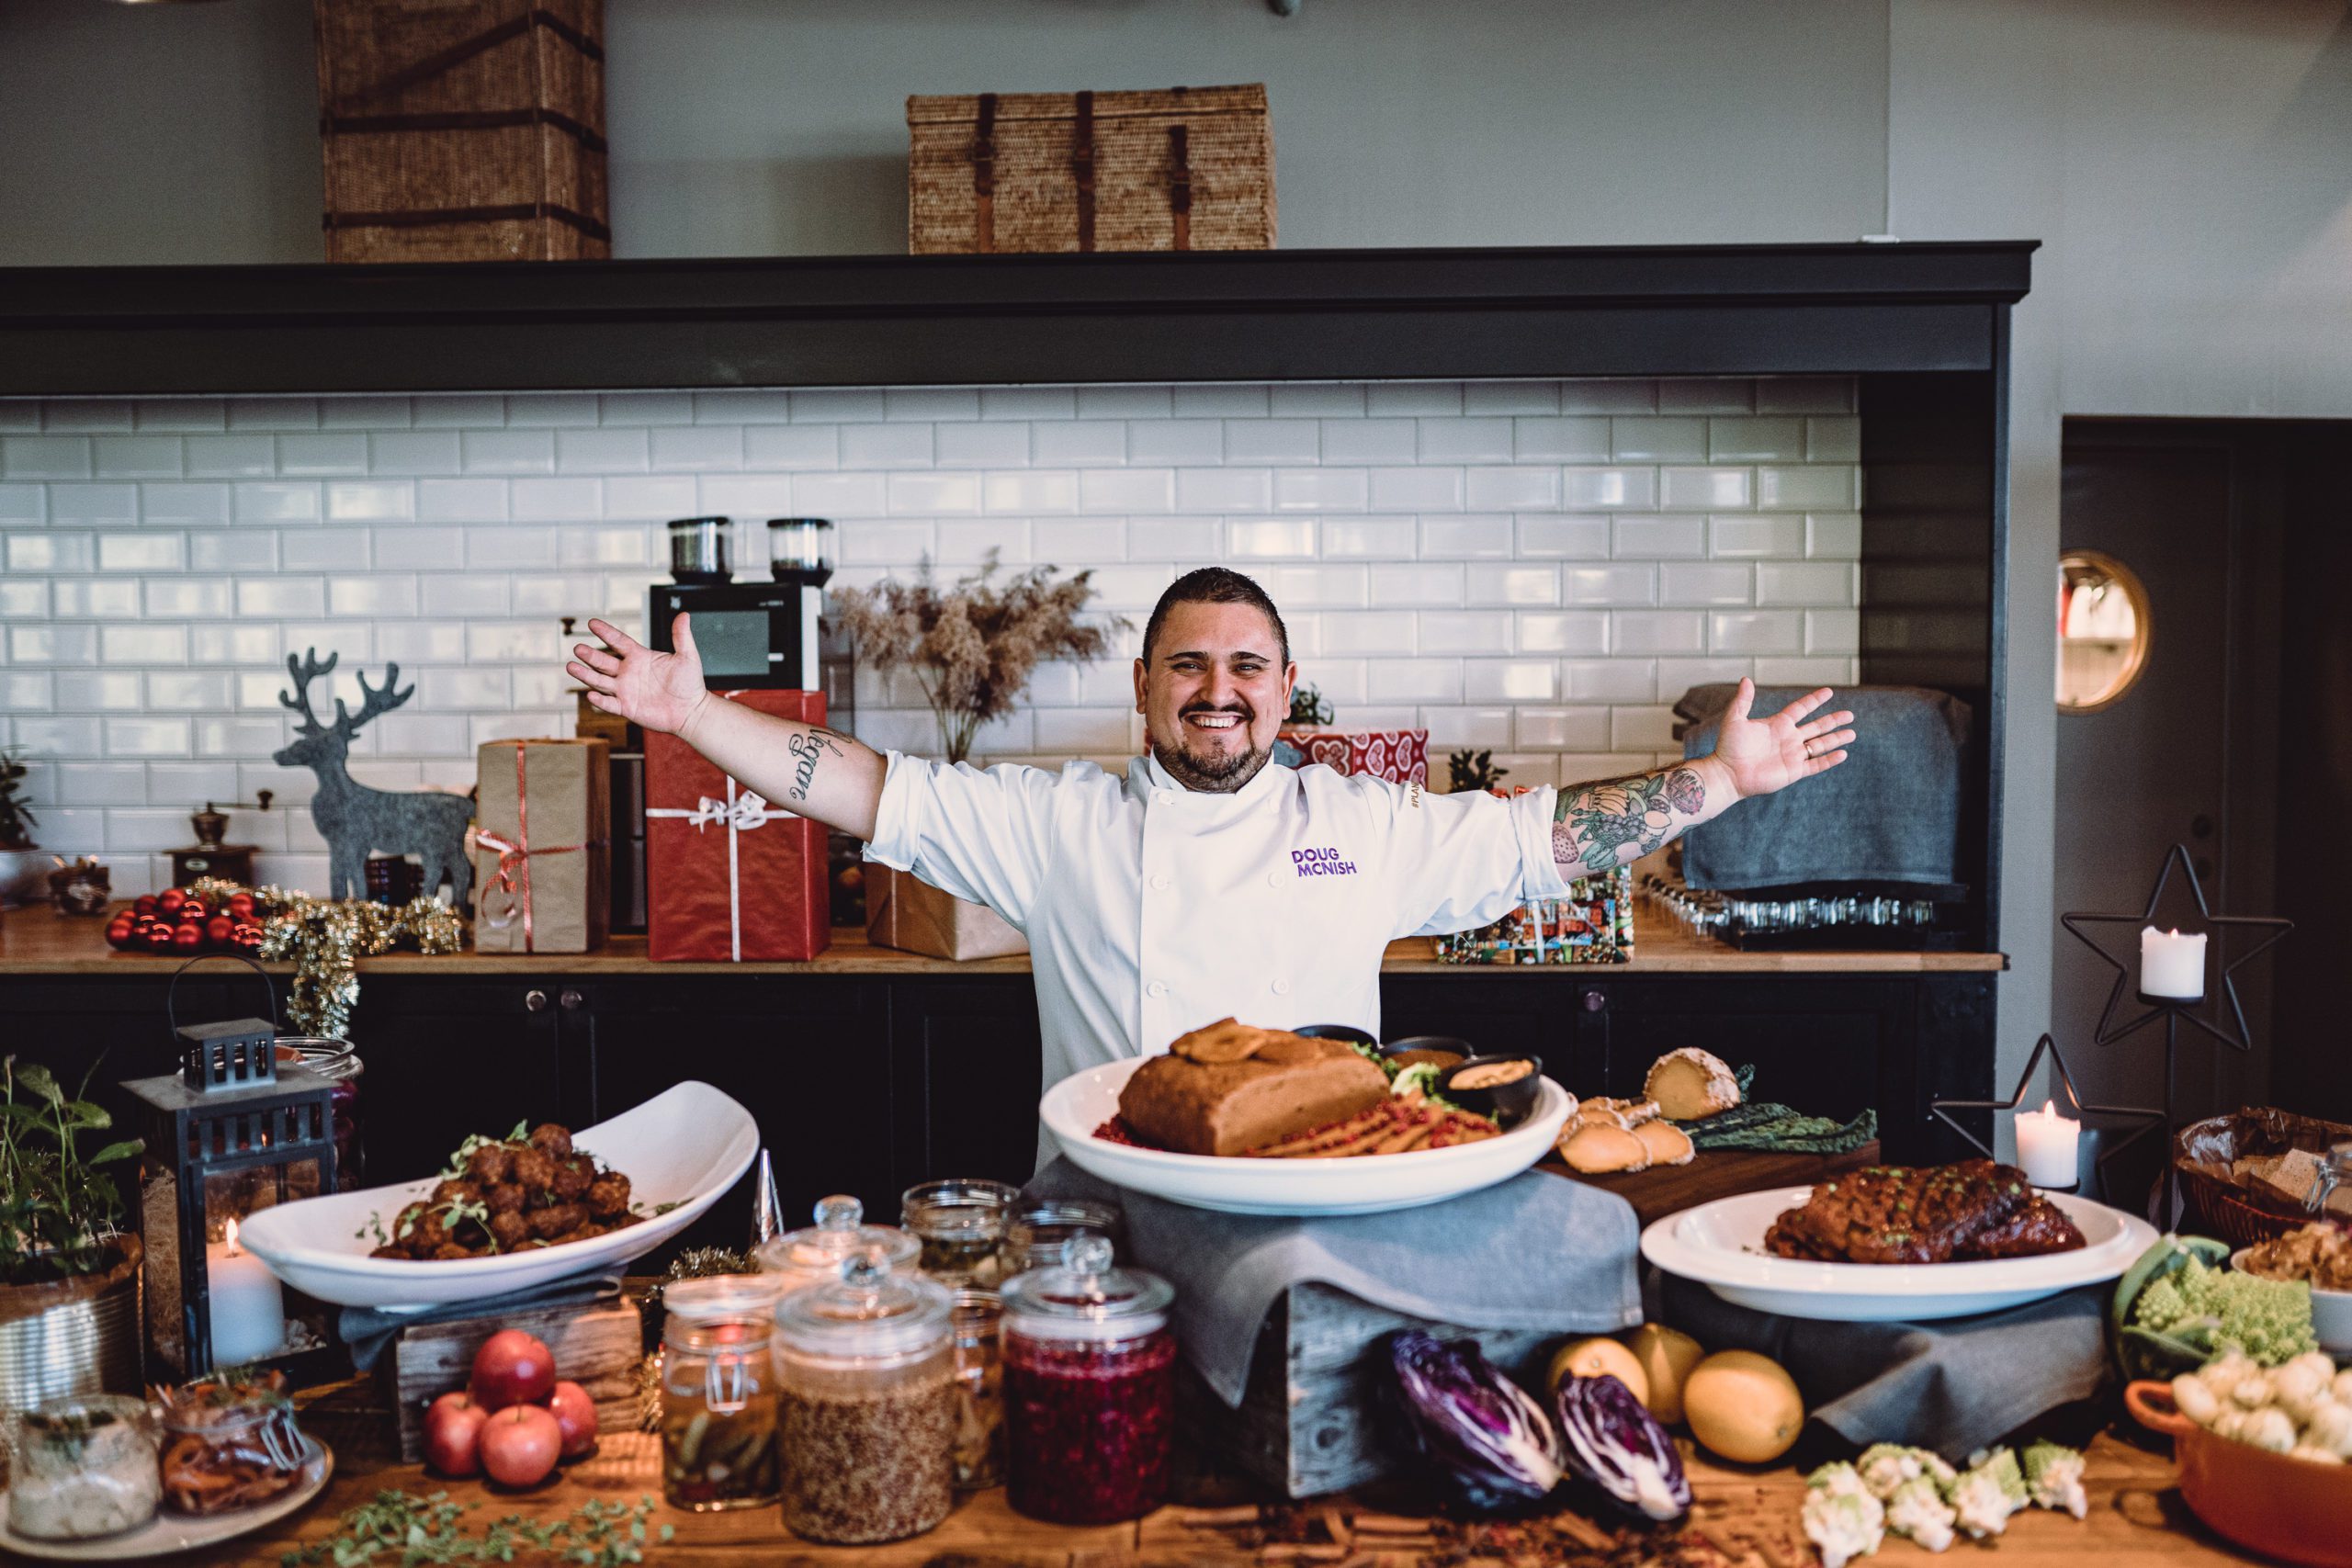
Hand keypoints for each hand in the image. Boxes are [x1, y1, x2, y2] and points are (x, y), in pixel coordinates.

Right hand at [567, 614, 709, 737]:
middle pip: (603, 661)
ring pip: (600, 681)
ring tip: (571, 666)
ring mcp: (626, 691)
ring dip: (586, 675)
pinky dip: (600, 700)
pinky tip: (591, 694)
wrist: (692, 711)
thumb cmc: (690, 684)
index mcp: (640, 657)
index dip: (606, 632)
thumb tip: (683, 614)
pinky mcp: (627, 708)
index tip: (592, 623)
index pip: (618, 641)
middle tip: (578, 648)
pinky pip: (610, 704)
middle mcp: (629, 672)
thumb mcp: (687, 656)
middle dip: (590, 655)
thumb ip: (681, 636)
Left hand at [1709, 678, 1854, 799]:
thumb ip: (1743, 700)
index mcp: (1778, 724)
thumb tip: (1746, 679)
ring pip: (1820, 745)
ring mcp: (1792, 755)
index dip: (1814, 700)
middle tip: (1850, 715)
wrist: (1728, 773)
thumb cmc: (1728, 747)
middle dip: (1833, 720)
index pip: (1801, 709)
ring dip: (1836, 739)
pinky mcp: (1794, 771)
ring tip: (1852, 733)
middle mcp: (1788, 738)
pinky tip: (1843, 753)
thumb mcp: (1735, 719)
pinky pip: (1816, 764)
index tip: (1829, 692)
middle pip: (1816, 727)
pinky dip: (1829, 760)